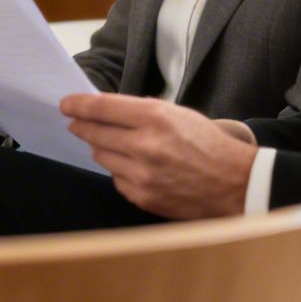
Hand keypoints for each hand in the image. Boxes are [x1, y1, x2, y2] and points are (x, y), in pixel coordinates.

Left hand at [60, 94, 254, 218]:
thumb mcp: (177, 114)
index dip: (78, 105)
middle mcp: (145, 145)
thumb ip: (141, 111)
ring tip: (112, 144)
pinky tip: (134, 167)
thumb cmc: (207, 144)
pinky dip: (120, 171)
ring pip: (101, 156)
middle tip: (75, 123)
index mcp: (155, 117)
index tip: (66, 104)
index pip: (102, 108)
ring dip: (101, 148)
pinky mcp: (142, 197)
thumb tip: (104, 110)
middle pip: (95, 133)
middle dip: (82, 126)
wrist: (235, 184)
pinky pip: (116, 179)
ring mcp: (142, 174)